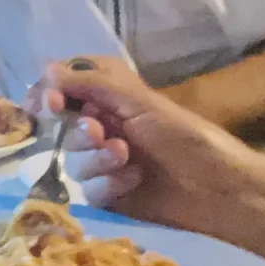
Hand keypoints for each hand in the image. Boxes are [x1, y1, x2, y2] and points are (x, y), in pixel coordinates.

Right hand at [28, 56, 259, 241]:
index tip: (49, 103)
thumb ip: (92, 83)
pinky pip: (88, 190)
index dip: (50, 94)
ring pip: (74, 160)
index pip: (65, 89)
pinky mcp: (111, 196)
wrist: (219, 189)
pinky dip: (108, 184)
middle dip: (79, 130)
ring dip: (97, 158)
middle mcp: (105, 128)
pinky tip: (133, 182)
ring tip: (126, 158)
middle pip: (63, 126)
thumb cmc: (185, 136)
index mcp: (112, 98)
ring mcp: (106, 164)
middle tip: (99, 132)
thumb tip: (45, 69)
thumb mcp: (140, 102)